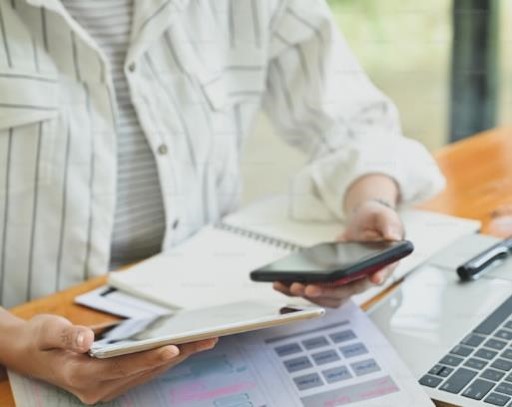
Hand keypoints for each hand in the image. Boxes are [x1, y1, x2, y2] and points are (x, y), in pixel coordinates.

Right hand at [6, 314, 216, 404]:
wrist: (30, 353)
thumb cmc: (40, 340)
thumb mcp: (47, 331)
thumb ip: (67, 335)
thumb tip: (87, 338)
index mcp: (80, 375)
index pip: (121, 367)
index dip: (148, 358)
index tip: (174, 347)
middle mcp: (96, 387)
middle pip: (143, 370)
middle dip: (177, 354)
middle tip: (207, 339)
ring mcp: (106, 387)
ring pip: (147, 371)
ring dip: (176, 356)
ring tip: (204, 340)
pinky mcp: (113, 380)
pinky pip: (143, 370)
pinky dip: (163, 357)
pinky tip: (183, 345)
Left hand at [273, 199, 403, 307]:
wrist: (364, 221)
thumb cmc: (378, 220)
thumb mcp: (386, 217)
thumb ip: (391, 226)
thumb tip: (394, 237)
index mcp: (381, 265)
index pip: (376, 277)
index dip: (368, 282)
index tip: (363, 282)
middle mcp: (364, 277)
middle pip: (345, 292)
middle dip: (326, 292)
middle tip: (307, 287)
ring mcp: (347, 280)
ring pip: (329, 296)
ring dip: (309, 295)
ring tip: (289, 286)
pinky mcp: (333, 279)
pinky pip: (318, 288)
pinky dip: (301, 289)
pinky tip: (284, 284)